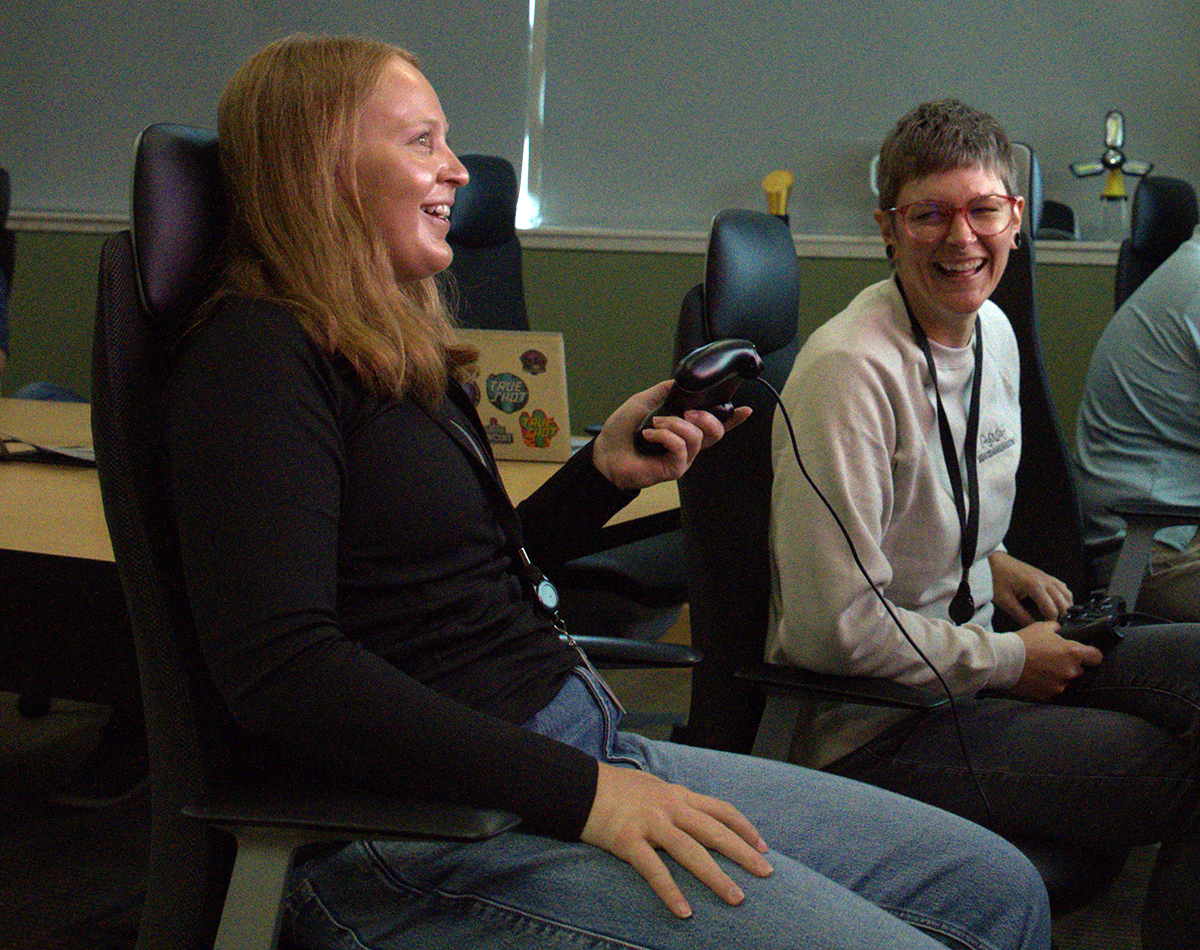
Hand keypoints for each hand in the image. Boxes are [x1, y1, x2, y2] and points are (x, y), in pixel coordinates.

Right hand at [581, 761, 772, 918]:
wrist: (579, 785)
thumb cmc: (614, 787)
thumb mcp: (651, 785)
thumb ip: (672, 799)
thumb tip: (690, 811)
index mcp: (677, 795)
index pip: (720, 809)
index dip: (744, 828)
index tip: (762, 846)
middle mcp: (669, 808)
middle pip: (715, 832)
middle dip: (744, 853)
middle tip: (766, 873)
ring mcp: (650, 824)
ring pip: (691, 852)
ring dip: (717, 877)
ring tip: (737, 898)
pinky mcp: (628, 841)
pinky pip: (654, 870)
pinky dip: (671, 891)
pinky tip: (684, 911)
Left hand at [591, 380, 750, 490]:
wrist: (605, 453)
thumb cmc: (622, 432)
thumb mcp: (643, 401)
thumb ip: (664, 391)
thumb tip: (680, 381)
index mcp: (684, 427)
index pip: (714, 424)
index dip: (732, 419)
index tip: (745, 410)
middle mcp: (687, 443)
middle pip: (716, 431)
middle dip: (706, 416)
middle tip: (686, 413)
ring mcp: (683, 457)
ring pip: (697, 436)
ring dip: (674, 424)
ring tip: (655, 424)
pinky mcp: (675, 468)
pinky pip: (681, 447)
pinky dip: (665, 436)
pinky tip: (650, 435)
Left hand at [989, 551, 1072, 625]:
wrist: (993, 562)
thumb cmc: (996, 578)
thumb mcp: (1005, 601)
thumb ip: (1021, 616)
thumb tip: (1033, 627)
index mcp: (1034, 585)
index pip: (1052, 610)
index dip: (1051, 622)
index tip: (1047, 629)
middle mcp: (1044, 580)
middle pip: (1063, 603)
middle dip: (1061, 616)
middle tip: (1052, 626)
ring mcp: (1046, 576)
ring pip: (1066, 594)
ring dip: (1065, 607)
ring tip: (1056, 617)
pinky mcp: (1045, 575)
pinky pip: (1062, 587)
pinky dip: (1063, 597)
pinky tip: (1056, 604)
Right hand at [1010, 621, 1102, 700]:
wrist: (1004, 660)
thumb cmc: (1022, 643)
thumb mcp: (1041, 627)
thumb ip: (1056, 628)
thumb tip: (1059, 630)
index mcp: (1072, 652)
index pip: (1096, 657)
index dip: (1091, 654)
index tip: (1086, 654)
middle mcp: (1070, 670)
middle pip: (1080, 669)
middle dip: (1069, 665)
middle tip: (1053, 658)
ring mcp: (1060, 684)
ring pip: (1065, 680)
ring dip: (1058, 675)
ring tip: (1041, 668)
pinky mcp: (1048, 695)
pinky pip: (1053, 689)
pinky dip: (1047, 684)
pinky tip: (1036, 676)